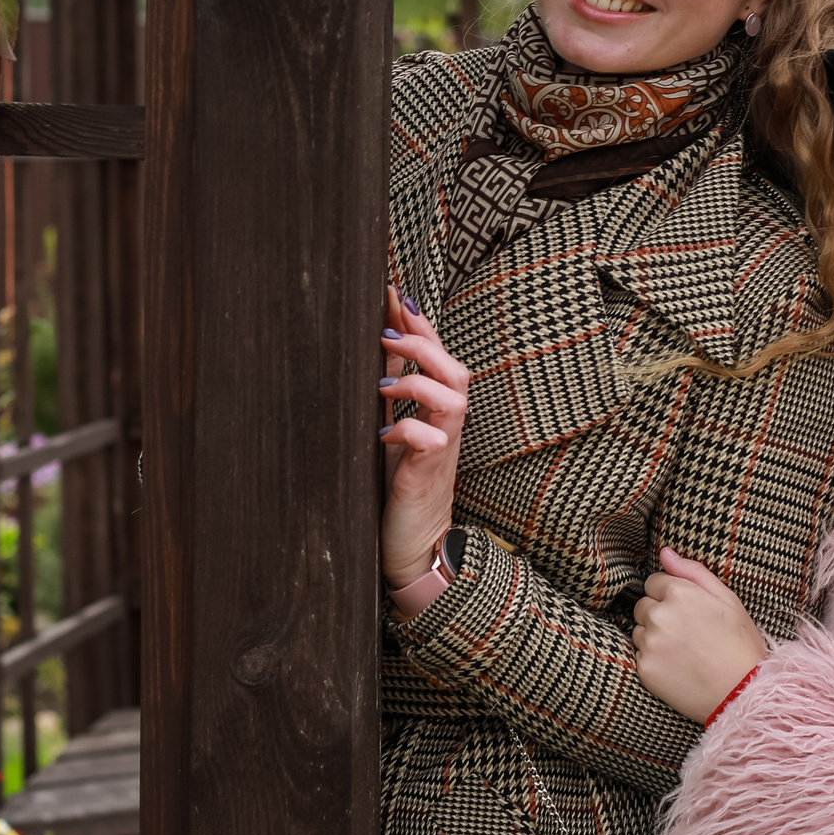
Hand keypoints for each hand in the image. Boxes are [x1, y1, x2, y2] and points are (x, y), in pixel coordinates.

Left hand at [377, 289, 466, 589]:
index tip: (391, 292)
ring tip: (383, 384)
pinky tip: (382, 434)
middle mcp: (447, 426)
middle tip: (386, 333)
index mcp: (438, 410)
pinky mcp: (430, 476)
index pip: (438, 356)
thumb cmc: (401, 483)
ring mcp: (443, 450)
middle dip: (425, 344)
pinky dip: (408, 430)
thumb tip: (376, 342)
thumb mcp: (393, 425)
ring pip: (455, 399)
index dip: (420, 323)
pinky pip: (432, 442)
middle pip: (457, 371)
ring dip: (419, 383)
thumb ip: (391, 386)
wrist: (411, 543)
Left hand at [632, 547, 768, 721]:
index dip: (671, 595)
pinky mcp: (644, 668)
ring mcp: (650, 643)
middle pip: (643, 605)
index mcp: (679, 593)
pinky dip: (654, 659)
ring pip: (640, 630)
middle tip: (688, 633)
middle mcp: (659, 615)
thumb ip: (692, 571)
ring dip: (654, 636)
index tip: (689, 611)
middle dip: (660, 614)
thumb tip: (664, 552)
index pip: (654, 582)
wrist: (743, 692)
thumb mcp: (727, 599)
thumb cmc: (740, 644)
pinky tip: (678, 666)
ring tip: (684, 651)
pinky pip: (640, 655)